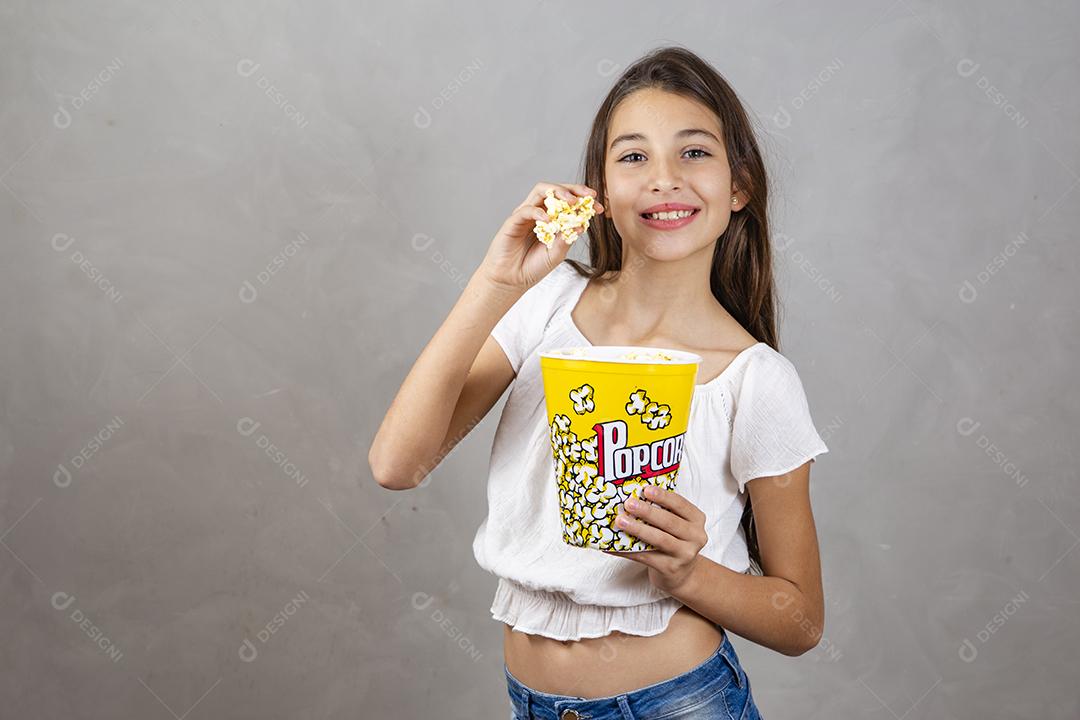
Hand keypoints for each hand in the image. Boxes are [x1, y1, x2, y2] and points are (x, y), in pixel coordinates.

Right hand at [478, 182, 602, 293]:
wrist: (512, 280)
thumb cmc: (533, 267)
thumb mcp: (557, 254)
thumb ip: (567, 238)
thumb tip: (582, 224)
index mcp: (552, 218)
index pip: (569, 201)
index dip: (584, 201)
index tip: (600, 207)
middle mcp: (539, 212)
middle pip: (556, 189)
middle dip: (574, 190)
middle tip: (589, 196)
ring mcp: (526, 214)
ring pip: (541, 191)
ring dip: (558, 193)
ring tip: (571, 203)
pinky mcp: (513, 221)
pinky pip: (526, 209)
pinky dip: (539, 212)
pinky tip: (549, 220)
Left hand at [602, 485, 707, 595]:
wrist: (682, 574)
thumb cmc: (674, 541)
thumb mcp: (677, 525)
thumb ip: (663, 511)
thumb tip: (630, 495)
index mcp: (696, 519)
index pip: (681, 504)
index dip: (663, 496)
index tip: (646, 489)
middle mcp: (695, 537)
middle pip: (670, 522)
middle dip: (647, 511)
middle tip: (628, 503)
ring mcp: (684, 554)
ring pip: (660, 539)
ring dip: (638, 529)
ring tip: (620, 521)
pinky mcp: (670, 568)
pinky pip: (646, 557)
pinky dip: (628, 551)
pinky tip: (613, 546)